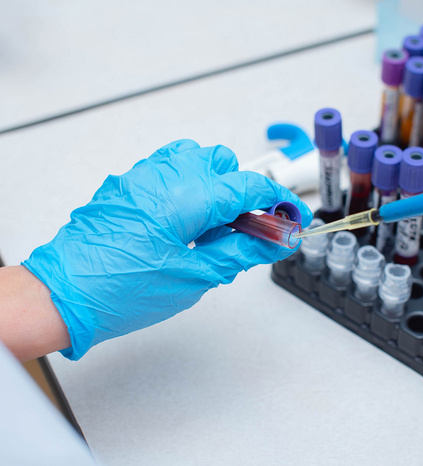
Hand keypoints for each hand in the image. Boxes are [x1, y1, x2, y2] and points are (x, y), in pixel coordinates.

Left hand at [22, 140, 311, 359]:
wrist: (63, 295)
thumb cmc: (120, 290)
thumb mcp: (196, 276)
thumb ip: (242, 252)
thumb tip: (277, 242)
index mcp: (188, 195)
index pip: (250, 186)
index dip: (279, 203)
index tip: (292, 218)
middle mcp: (166, 174)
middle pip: (225, 163)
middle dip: (244, 192)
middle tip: (247, 231)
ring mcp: (143, 175)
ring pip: (197, 159)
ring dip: (216, 185)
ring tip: (212, 227)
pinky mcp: (128, 184)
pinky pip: (170, 169)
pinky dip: (189, 186)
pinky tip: (185, 221)